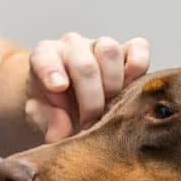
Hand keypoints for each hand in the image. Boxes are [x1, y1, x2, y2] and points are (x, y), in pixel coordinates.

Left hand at [26, 33, 149, 141]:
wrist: (73, 106)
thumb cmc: (54, 107)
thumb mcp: (41, 117)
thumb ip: (46, 121)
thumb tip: (60, 135)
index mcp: (46, 56)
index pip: (45, 56)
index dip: (51, 71)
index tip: (58, 88)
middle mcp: (73, 46)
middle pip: (84, 63)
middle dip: (90, 98)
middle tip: (89, 123)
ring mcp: (100, 46)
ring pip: (110, 51)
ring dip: (113, 84)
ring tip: (110, 108)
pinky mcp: (127, 50)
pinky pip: (138, 47)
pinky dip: (138, 64)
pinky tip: (133, 85)